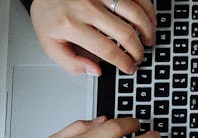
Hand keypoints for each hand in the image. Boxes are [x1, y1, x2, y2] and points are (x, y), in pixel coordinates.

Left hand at [29, 0, 156, 75]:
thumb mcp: (50, 44)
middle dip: (137, 50)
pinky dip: (146, 9)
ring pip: (134, 13)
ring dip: (146, 30)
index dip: (124, 62)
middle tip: (139, 57)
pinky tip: (148, 19)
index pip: (107, 50)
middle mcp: (87, 7)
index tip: (129, 67)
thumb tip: (96, 70)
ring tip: (148, 40)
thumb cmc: (49, 16)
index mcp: (71, 25)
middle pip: (125, 33)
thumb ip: (71, 63)